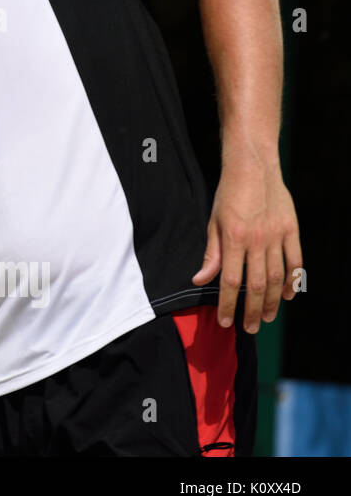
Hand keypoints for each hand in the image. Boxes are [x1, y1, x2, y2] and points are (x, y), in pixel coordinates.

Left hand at [193, 153, 301, 333]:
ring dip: (272, 301)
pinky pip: (295, 261)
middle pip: (256, 285)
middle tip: (250, 328)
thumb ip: (211, 253)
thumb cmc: (229, 194)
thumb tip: (199, 280)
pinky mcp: (292, 229)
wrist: (253, 167)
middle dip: (252, 310)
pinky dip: (293, 280)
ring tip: (267, 317)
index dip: (228, 304)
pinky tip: (288, 294)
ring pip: (276, 277)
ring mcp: (277, 236)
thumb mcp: (213, 222)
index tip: (226, 321)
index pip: (229, 281)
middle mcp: (257, 240)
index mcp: (233, 239)